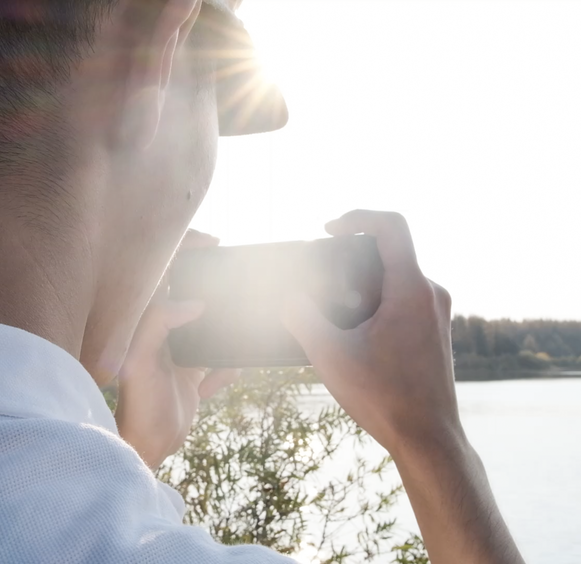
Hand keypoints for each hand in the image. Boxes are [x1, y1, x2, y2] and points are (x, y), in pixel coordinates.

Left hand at [115, 230, 240, 469]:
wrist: (146, 448)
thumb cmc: (136, 403)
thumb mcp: (143, 360)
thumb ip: (161, 323)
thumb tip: (195, 303)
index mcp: (144, 320)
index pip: (163, 271)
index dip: (185, 249)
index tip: (214, 243)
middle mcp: (161, 330)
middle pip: (192, 294)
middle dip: (214, 289)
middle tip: (236, 281)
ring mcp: (178, 351)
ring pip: (211, 327)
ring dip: (225, 334)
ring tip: (234, 339)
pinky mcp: (192, 374)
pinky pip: (219, 360)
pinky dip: (226, 369)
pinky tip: (219, 383)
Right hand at [281, 210, 460, 453]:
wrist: (428, 438)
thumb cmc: (384, 397)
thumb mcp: (329, 354)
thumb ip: (301, 317)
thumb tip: (289, 298)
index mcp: (411, 289)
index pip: (391, 225)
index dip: (357, 216)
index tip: (329, 229)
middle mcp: (431, 294)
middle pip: (392, 250)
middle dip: (353, 254)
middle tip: (323, 271)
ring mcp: (437, 314)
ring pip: (398, 277)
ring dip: (364, 281)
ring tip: (334, 306)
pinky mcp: (435, 332)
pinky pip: (405, 299)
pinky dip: (378, 300)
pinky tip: (354, 330)